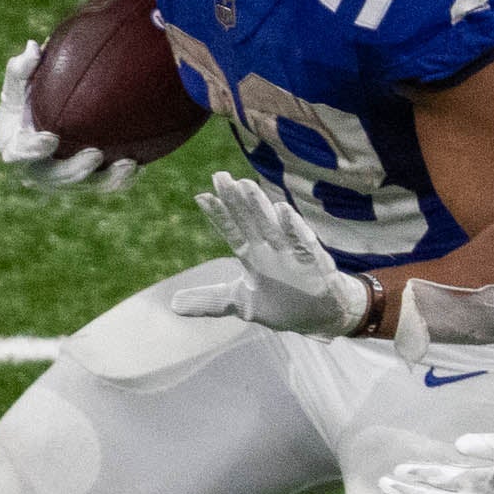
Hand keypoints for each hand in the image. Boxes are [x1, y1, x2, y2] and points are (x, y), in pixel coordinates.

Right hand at [0, 40, 137, 193]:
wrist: (51, 119)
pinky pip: (105, 185)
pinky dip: (121, 180)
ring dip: (107, 179)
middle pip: (55, 178)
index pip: (19, 154)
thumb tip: (34, 47)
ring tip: (128, 164)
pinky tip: (139, 167)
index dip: (33, 150)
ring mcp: (63, 181)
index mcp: (16, 148)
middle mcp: (38, 171)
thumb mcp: (20, 82)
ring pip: (85, 186)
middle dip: (75, 170)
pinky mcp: (86, 183)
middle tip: (95, 153)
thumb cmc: (31, 97)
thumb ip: (22, 67)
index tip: (50, 138)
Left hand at [171, 172, 374, 335]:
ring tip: (246, 185)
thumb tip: (172, 305)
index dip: (218, 215)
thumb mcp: (241, 303)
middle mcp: (270, 249)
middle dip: (235, 199)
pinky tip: (283, 210)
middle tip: (220, 176)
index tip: (201, 196)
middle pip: (249, 220)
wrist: (320, 317)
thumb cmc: (282, 303)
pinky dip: (294, 228)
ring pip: (273, 225)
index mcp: (252, 255)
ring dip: (260, 206)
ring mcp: (291, 253)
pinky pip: (303, 242)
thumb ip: (210, 301)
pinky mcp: (313, 263)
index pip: (232, 231)